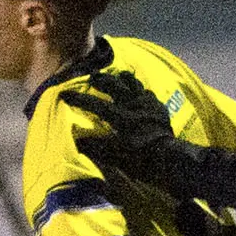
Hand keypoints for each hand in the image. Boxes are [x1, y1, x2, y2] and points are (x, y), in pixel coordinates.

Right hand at [58, 69, 182, 180]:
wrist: (171, 158)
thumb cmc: (142, 160)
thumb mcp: (115, 157)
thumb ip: (96, 147)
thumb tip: (77, 140)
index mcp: (120, 118)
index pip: (95, 104)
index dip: (79, 98)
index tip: (64, 93)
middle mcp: (133, 106)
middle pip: (115, 86)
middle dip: (102, 79)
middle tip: (93, 76)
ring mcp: (148, 105)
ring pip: (134, 84)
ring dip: (124, 79)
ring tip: (118, 75)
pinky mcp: (159, 108)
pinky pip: (148, 93)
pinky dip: (141, 91)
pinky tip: (139, 92)